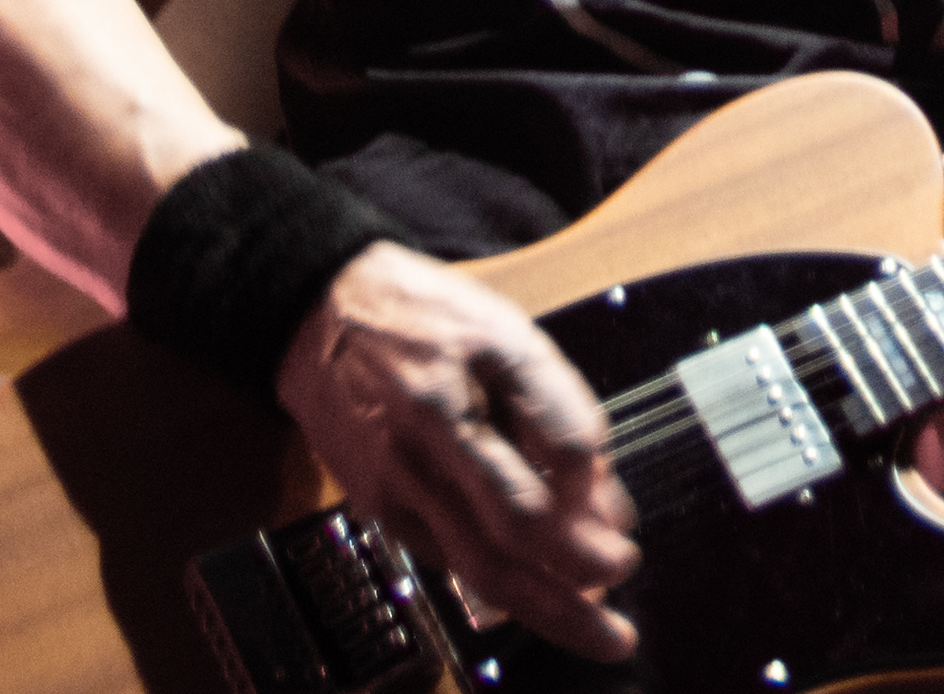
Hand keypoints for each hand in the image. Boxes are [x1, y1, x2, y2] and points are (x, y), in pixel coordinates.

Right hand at [275, 242, 640, 659]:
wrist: (320, 315)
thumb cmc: (425, 318)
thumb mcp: (503, 333)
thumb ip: (558, 410)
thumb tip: (604, 494)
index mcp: (455, 401)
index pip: (537, 472)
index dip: (587, 509)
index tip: (623, 531)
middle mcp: (420, 453)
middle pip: (504, 542)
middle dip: (571, 587)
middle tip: (621, 613)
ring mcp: (394, 489)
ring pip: (474, 569)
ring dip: (543, 608)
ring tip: (598, 629)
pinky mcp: (379, 509)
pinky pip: (447, 560)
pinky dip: (499, 584)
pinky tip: (540, 593)